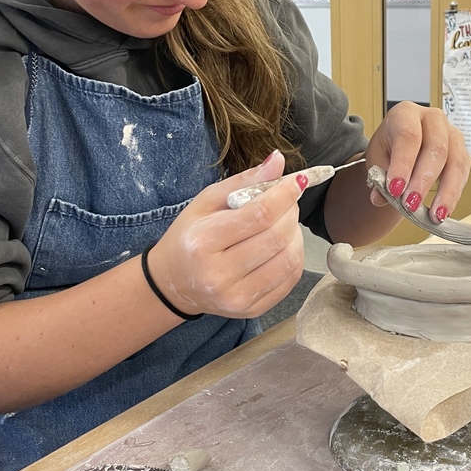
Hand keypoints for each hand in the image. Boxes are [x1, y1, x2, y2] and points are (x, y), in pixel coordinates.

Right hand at [147, 151, 305, 318]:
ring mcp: (236, 297)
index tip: (295, 182)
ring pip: (289, 260)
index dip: (284, 195)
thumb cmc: (189, 236)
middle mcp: (218, 275)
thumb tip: (279, 161)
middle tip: (287, 202)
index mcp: (203, 242)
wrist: (174, 283)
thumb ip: (245, 181)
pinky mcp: (250, 310)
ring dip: (296, 235)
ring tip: (284, 224)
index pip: (259, 215)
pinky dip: (293, 257)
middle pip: (277, 238)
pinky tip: (282, 246)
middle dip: (291, 213)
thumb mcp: (206, 201)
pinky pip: (289, 280)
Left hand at [365, 102, 469, 221]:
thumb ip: (378, 178)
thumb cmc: (390, 146)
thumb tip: (380, 198)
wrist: (403, 145)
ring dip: (446, 192)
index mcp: (406, 113)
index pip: (408, 136)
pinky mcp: (462, 152)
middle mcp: (432, 119)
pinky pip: (463, 174)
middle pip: (436, 148)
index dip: (403, 164)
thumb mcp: (377, 158)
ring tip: (434, 215)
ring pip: (455, 162)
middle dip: (424, 180)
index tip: (396, 189)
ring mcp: (452, 134)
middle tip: (412, 204)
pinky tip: (444, 211)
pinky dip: (453, 195)